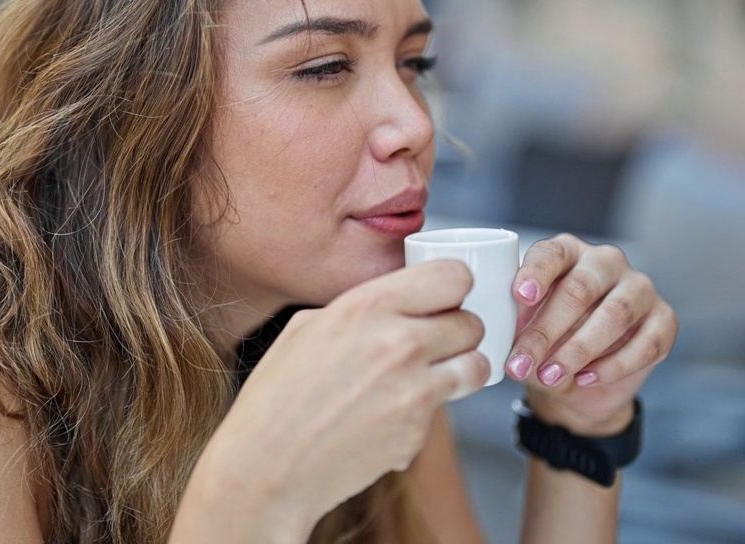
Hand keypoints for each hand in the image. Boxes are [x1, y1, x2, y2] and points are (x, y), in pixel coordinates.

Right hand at [189, 260, 489, 531]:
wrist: (268, 467)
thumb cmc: (276, 397)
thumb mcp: (306, 328)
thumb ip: (359, 309)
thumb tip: (394, 304)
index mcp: (368, 307)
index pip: (453, 276)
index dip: (454, 286)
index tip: (445, 296)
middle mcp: (399, 343)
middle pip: (471, 322)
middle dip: (458, 330)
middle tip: (437, 341)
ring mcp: (414, 392)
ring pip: (477, 366)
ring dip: (461, 368)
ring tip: (432, 375)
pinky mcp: (419, 433)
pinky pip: (444, 411)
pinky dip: (425, 412)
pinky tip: (389, 416)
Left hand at [503, 235, 677, 434]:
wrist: (577, 381)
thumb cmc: (544, 343)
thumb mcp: (520, 330)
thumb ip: (511, 323)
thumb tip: (494, 334)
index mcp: (567, 253)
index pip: (551, 253)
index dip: (536, 273)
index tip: (520, 295)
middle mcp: (606, 262)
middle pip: (580, 288)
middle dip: (547, 330)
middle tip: (521, 362)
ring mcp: (640, 288)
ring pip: (615, 314)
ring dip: (579, 350)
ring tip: (550, 376)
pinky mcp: (664, 320)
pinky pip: (645, 343)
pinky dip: (612, 366)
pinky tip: (584, 378)